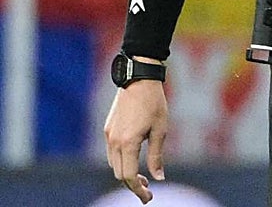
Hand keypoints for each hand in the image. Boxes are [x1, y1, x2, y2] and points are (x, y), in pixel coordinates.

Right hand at [104, 81, 169, 203]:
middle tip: (147, 189)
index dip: (138, 190)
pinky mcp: (108, 129)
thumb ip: (157, 155)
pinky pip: (111, 153)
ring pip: (113, 165)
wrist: (138, 79)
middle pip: (119, 174)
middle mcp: (114, 142)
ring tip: (142, 176)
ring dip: (125, 173)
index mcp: (128, 143)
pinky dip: (121, 162)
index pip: (129, 176)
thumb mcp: (160, 129)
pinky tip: (133, 159)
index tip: (148, 198)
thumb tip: (158, 178)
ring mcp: (108, 135)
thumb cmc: (154, 103)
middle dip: (132, 184)